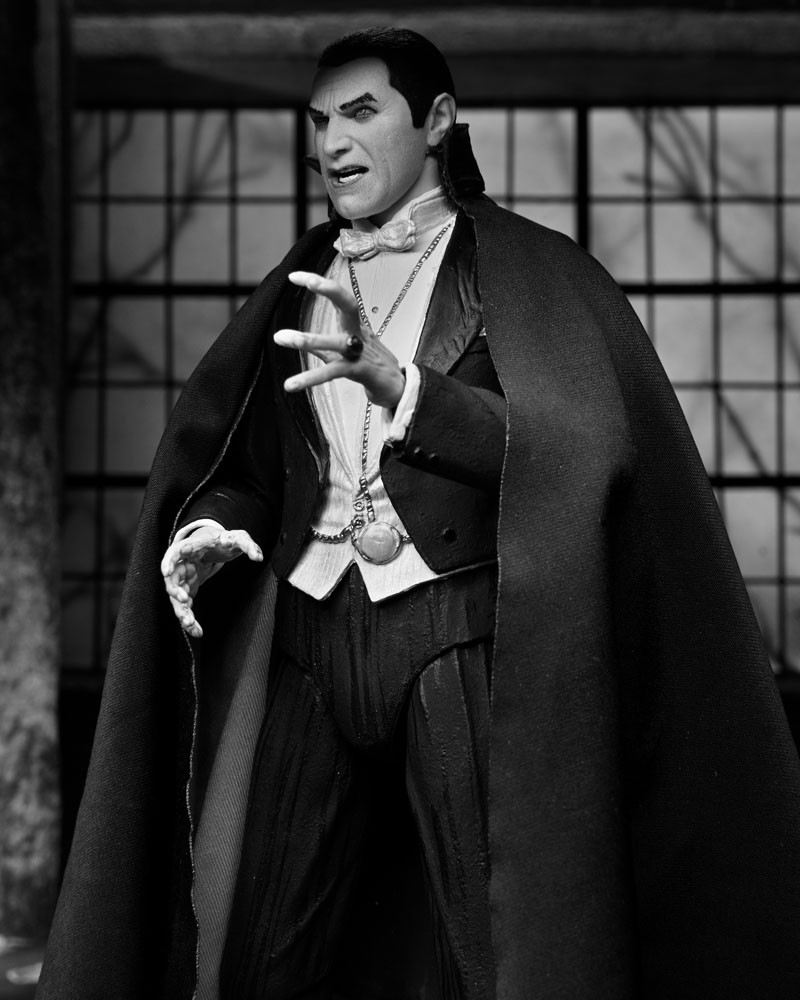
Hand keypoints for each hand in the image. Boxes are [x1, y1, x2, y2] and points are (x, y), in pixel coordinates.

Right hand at [160, 525, 262, 638]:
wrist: (217, 546)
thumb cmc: (224, 541)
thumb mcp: (238, 538)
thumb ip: (249, 545)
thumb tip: (258, 557)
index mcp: (191, 547)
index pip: (175, 552)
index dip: (168, 561)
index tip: (166, 572)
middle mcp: (183, 564)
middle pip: (172, 578)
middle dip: (175, 591)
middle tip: (184, 601)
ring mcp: (184, 578)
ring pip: (177, 597)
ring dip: (181, 611)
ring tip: (190, 625)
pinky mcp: (188, 590)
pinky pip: (185, 607)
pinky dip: (189, 619)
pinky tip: (197, 631)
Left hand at [274, 270, 405, 408]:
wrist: (399, 390)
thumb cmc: (372, 369)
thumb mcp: (345, 354)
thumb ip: (323, 348)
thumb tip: (302, 342)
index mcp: (355, 326)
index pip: (339, 298)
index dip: (321, 284)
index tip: (295, 276)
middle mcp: (359, 334)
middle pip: (349, 305)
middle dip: (330, 290)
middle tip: (309, 281)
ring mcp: (361, 352)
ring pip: (336, 341)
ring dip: (309, 339)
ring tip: (281, 337)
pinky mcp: (360, 371)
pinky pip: (333, 372)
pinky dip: (309, 378)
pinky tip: (291, 384)